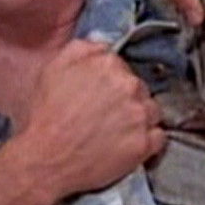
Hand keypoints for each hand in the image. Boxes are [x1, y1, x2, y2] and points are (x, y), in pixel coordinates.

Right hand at [9, 40, 164, 200]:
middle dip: (126, 100)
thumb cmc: (46, 116)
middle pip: (139, 89)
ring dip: (139, 119)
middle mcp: (129, 86)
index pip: (122, 68)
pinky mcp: (144, 144)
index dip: (111, 83)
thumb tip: (102, 46)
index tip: (101, 96)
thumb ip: (82, 49)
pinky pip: (159, 138)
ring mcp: (140, 115)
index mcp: (108, 63)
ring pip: (152, 111)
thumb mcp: (53, 68)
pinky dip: (147, 141)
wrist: (46, 159)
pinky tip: (129, 145)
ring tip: (116, 132)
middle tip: (105, 116)